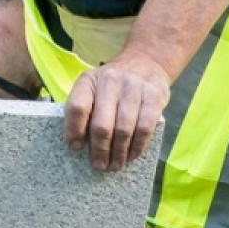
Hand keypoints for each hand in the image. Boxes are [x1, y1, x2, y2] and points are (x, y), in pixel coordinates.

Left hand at [63, 52, 168, 172]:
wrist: (146, 62)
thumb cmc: (113, 86)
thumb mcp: (94, 88)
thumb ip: (86, 110)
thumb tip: (81, 146)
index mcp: (88, 80)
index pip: (77, 107)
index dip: (74, 131)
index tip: (76, 148)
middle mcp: (109, 81)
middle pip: (101, 124)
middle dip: (99, 150)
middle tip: (99, 165)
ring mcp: (133, 87)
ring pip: (124, 129)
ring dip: (119, 153)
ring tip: (115, 165)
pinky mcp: (154, 96)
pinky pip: (145, 127)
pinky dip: (137, 146)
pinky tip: (132, 155)